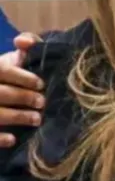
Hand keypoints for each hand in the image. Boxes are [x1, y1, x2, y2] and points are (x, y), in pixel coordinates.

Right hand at [0, 32, 44, 147]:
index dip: (23, 77)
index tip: (42, 84)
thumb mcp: (10, 61)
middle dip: (23, 98)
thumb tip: (22, 40)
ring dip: (16, 117)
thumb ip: (24, 49)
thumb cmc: (4, 76)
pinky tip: (13, 139)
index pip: (4, 70)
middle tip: (43, 103)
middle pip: (1, 93)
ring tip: (37, 119)